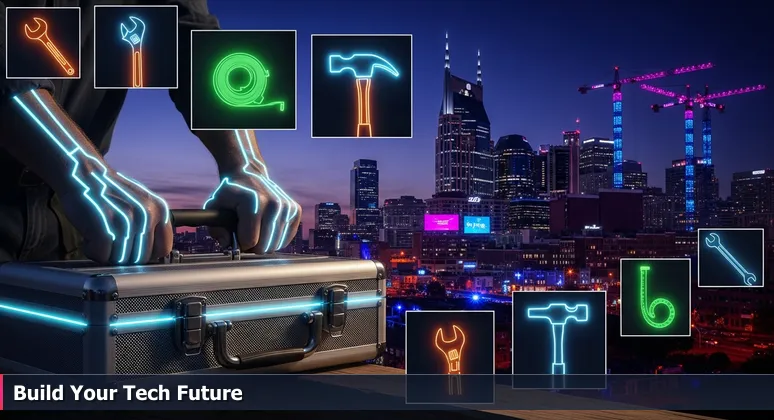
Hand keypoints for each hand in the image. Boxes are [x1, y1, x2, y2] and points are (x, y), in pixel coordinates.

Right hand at [57, 163, 172, 264]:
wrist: (83, 172)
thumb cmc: (108, 190)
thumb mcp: (142, 202)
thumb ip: (151, 224)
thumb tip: (152, 253)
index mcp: (159, 210)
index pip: (163, 249)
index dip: (146, 254)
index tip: (134, 251)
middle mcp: (146, 216)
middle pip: (141, 258)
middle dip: (123, 256)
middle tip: (110, 243)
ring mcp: (126, 223)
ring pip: (121, 260)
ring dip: (106, 254)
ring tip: (99, 237)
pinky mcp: (105, 229)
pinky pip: (102, 256)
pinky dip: (92, 251)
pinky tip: (89, 237)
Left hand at [203, 167, 300, 253]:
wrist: (248, 175)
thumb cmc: (230, 193)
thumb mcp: (214, 206)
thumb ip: (215, 228)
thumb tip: (228, 244)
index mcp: (253, 201)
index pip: (250, 241)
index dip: (239, 244)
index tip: (235, 235)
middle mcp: (274, 203)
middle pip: (264, 246)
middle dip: (252, 247)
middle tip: (244, 234)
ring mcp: (287, 206)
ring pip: (276, 245)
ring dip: (263, 243)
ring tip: (255, 230)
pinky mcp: (295, 210)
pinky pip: (285, 240)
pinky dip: (275, 239)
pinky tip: (266, 229)